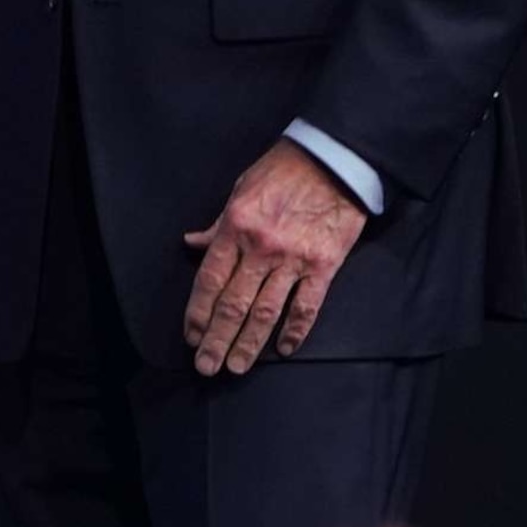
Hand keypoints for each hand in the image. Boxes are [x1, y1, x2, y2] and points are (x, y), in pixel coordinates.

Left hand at [182, 141, 365, 375]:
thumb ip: (218, 224)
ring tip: (236, 367)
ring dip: (249, 344)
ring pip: (266, 312)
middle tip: (206, 366)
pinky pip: (306, 306)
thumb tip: (193, 243)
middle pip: (233, 304)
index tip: (191, 336)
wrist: (335, 158)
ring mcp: (294, 259)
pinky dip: (295, 331)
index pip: (210, 280)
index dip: (198, 313)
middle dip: (217, 339)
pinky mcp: (324, 265)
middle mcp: (262, 248)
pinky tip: (284, 350)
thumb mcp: (241, 189)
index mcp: (236, 227)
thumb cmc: (284, 169)